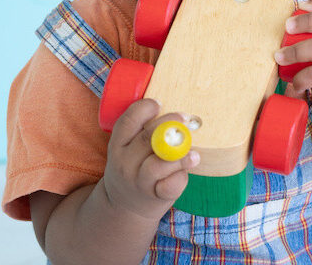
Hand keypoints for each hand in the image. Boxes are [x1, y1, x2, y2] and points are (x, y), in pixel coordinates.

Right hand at [102, 99, 198, 220]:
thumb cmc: (134, 168)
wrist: (124, 208)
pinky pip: (170, 185)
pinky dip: (180, 177)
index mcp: (118, 145)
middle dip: (170, 125)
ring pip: (159, 164)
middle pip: (147, 138)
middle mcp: (125, 163)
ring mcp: (139, 181)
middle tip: (186, 118)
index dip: (145, 109)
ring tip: (193, 153)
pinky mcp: (154, 196)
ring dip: (180, 155)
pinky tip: (186, 172)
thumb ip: (144, 131)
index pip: (127, 122)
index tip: (159, 103)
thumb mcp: (127, 149)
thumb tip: (176, 113)